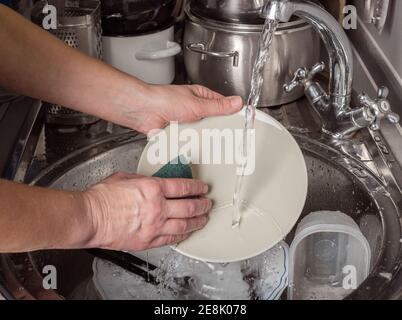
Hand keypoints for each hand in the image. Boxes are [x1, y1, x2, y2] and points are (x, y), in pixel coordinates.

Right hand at [83, 172, 211, 250]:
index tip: (202, 187)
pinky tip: (187, 232)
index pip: (183, 187)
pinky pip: (171, 238)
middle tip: (208, 203)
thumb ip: (144, 180)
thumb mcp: (126, 177)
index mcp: (153, 188)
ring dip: (198, 221)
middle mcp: (157, 208)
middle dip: (203, 204)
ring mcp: (154, 226)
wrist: (90, 218)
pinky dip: (182, 235)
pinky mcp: (148, 241)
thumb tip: (152, 181)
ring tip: (204, 218)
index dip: (197, 187)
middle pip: (189, 207)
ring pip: (185, 225)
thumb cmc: (102, 198)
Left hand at [124, 84, 242, 133]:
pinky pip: (190, 141)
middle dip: (217, 129)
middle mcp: (194, 109)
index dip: (232, 113)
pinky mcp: (178, 134)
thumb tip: (236, 102)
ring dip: (203, 137)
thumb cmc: (164, 100)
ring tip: (210, 144)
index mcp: (201, 97)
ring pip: (202, 133)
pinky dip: (191, 144)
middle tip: (227, 138)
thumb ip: (218, 106)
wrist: (144, 112)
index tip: (242, 122)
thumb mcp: (197, 104)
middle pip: (213, 121)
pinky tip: (195, 148)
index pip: (223, 105)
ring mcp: (186, 122)